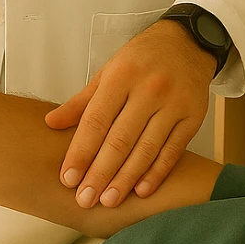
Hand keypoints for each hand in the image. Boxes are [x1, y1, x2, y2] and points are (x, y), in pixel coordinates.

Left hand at [44, 20, 215, 207]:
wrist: (187, 42)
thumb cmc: (140, 59)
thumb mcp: (108, 72)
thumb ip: (82, 101)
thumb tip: (51, 123)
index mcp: (122, 76)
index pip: (96, 121)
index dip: (80, 152)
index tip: (68, 179)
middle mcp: (149, 89)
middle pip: (120, 139)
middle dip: (100, 173)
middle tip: (85, 200)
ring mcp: (174, 103)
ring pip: (146, 149)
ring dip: (125, 179)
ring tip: (108, 201)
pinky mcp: (194, 116)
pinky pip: (173, 150)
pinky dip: (156, 172)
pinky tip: (141, 191)